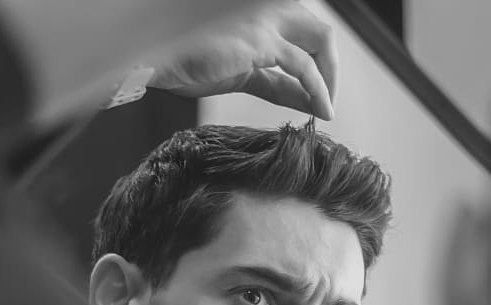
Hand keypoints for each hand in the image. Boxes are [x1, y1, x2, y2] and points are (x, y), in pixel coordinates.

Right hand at [149, 0, 337, 119]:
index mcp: (262, 12)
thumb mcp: (246, 77)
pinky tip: (320, 108)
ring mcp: (265, 18)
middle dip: (332, 67)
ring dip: (330, 78)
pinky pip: (304, 66)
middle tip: (329, 100)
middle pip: (320, 31)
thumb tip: (311, 103)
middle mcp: (267, 7)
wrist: (158, 62)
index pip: (304, 36)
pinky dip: (319, 88)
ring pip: (321, 41)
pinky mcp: (260, 39)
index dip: (319, 67)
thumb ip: (278, 86)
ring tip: (326, 108)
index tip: (321, 97)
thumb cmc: (190, 65)